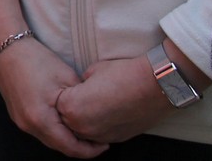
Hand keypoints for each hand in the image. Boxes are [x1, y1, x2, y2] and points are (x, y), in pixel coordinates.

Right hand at [0, 39, 108, 157]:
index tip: (105, 144)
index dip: (91, 150)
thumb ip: (81, 102)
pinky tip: (65, 121)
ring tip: (84, 131)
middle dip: (80, 147)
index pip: (71, 148)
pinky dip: (55, 131)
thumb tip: (94, 114)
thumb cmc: (36, 59)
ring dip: (67, 139)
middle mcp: (28, 125)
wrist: (5, 46)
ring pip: (49, 139)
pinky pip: (40, 130)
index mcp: (41, 119)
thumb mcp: (67, 79)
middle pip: (59, 147)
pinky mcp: (17, 115)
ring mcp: (20, 121)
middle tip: (98, 140)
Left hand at [57, 56, 171, 143]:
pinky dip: (99, 127)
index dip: (66, 93)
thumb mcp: (92, 71)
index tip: (73, 87)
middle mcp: (82, 126)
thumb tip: (80, 88)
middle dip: (72, 110)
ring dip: (84, 121)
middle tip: (83, 97)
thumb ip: (79, 84)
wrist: (154, 86)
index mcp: (71, 107)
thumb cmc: (123, 74)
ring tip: (95, 106)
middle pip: (67, 121)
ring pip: (83, 132)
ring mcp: (99, 135)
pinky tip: (106, 114)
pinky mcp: (116, 139)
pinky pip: (99, 136)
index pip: (58, 104)